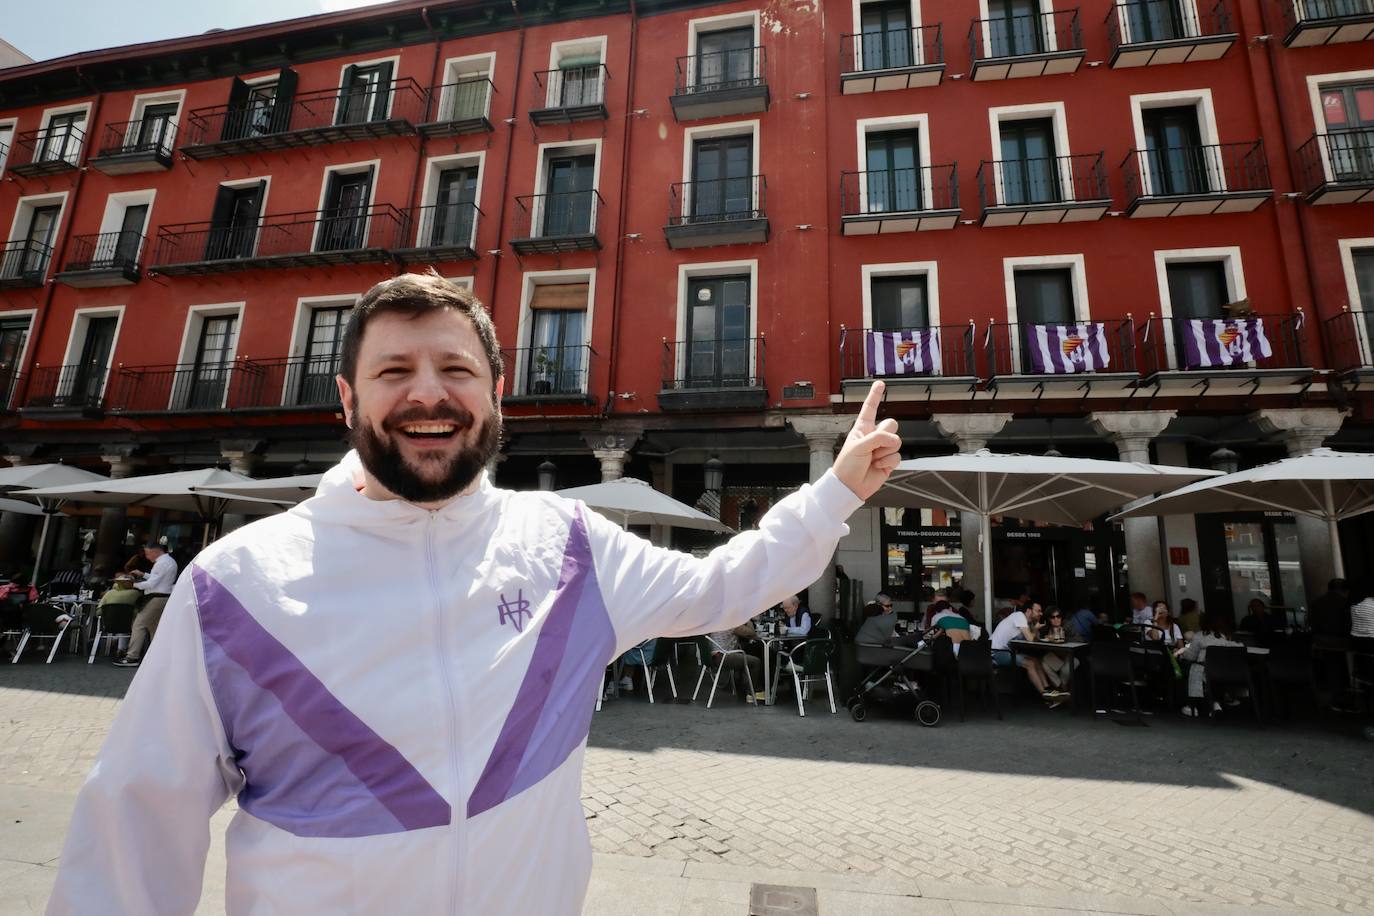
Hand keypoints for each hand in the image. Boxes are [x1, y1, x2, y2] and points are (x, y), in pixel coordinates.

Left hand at [832, 381, 901, 499]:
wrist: (850, 486)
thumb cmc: (847, 465)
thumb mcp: (858, 447)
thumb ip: (877, 438)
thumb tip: (895, 439)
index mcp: (862, 428)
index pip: (870, 408)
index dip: (875, 395)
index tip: (880, 383)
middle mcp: (874, 436)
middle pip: (891, 424)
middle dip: (885, 435)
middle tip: (873, 447)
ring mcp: (883, 448)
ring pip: (896, 441)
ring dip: (884, 452)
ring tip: (872, 459)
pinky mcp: (889, 461)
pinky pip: (898, 456)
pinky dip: (888, 462)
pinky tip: (878, 466)